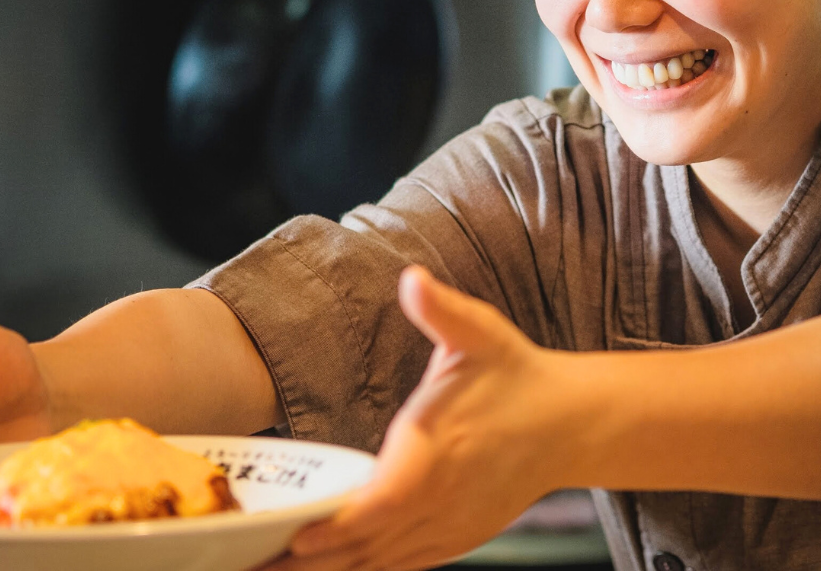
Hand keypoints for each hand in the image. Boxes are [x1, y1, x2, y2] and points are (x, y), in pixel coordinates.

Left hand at [259, 266, 572, 570]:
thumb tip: (413, 279)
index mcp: (438, 452)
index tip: (294, 535)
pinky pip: (400, 565)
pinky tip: (323, 568)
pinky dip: (362, 570)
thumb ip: (441, 310)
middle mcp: (441, 500)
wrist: (571, 424)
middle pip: (366, 545)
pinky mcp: (454, 538)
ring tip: (268, 567)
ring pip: (378, 563)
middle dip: (307, 558)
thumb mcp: (481, 334)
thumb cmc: (517, 376)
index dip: (337, 526)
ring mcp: (448, 527)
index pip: (383, 503)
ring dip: (326, 570)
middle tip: (250, 559)